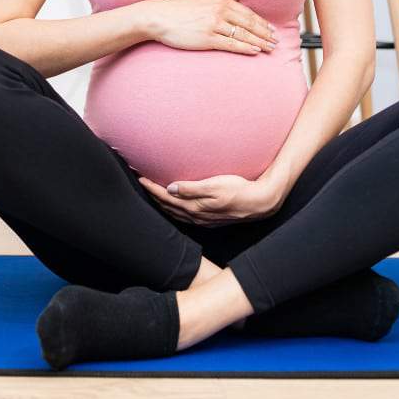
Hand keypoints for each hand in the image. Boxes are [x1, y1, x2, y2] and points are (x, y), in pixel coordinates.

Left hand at [138, 173, 284, 226]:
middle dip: (152, 195)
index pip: (165, 197)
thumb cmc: (238, 190)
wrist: (259, 203)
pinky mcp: (209, 220)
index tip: (140, 178)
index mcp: (194, 207)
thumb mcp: (215, 185)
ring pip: (175, 213)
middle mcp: (196, 216)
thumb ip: (191, 188)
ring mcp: (202, 220)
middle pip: (167, 206)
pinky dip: (174, 210)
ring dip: (162, 204)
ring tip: (152, 194)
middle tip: (141, 183)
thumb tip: (170, 188)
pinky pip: (184, 217)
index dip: (151, 188)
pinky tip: (174, 206)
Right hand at [141, 0, 279, 55]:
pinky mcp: (207, 39)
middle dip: (265, 33)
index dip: (261, 22)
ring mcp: (214, 26)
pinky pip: (231, 44)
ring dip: (259, 42)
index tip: (270, 29)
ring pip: (243, 35)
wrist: (157, 16)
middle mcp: (220, 12)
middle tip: (276, 41)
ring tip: (269, 48)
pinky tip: (254, 50)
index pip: (247, 12)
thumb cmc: (175, 4)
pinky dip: (245, 47)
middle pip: (249, 24)